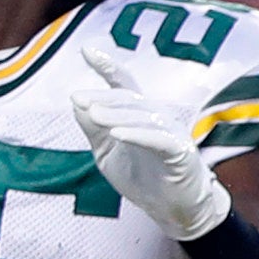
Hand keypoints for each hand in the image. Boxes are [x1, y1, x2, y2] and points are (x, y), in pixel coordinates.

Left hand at [72, 49, 230, 239]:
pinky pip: (160, 139)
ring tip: (93, 115)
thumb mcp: (107, 152)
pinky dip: (138, 134)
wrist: (170, 208)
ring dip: (117, 115)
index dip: (108, 67)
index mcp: (140, 115)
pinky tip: (117, 134)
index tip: (87, 50)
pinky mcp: (181, 153)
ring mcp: (172, 133)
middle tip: (77, 99)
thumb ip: (93, 129)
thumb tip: (77, 103)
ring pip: (143, 117)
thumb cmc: (140, 177)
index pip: (123, 85)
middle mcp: (158, 117)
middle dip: (102, 97)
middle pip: (129, 99)